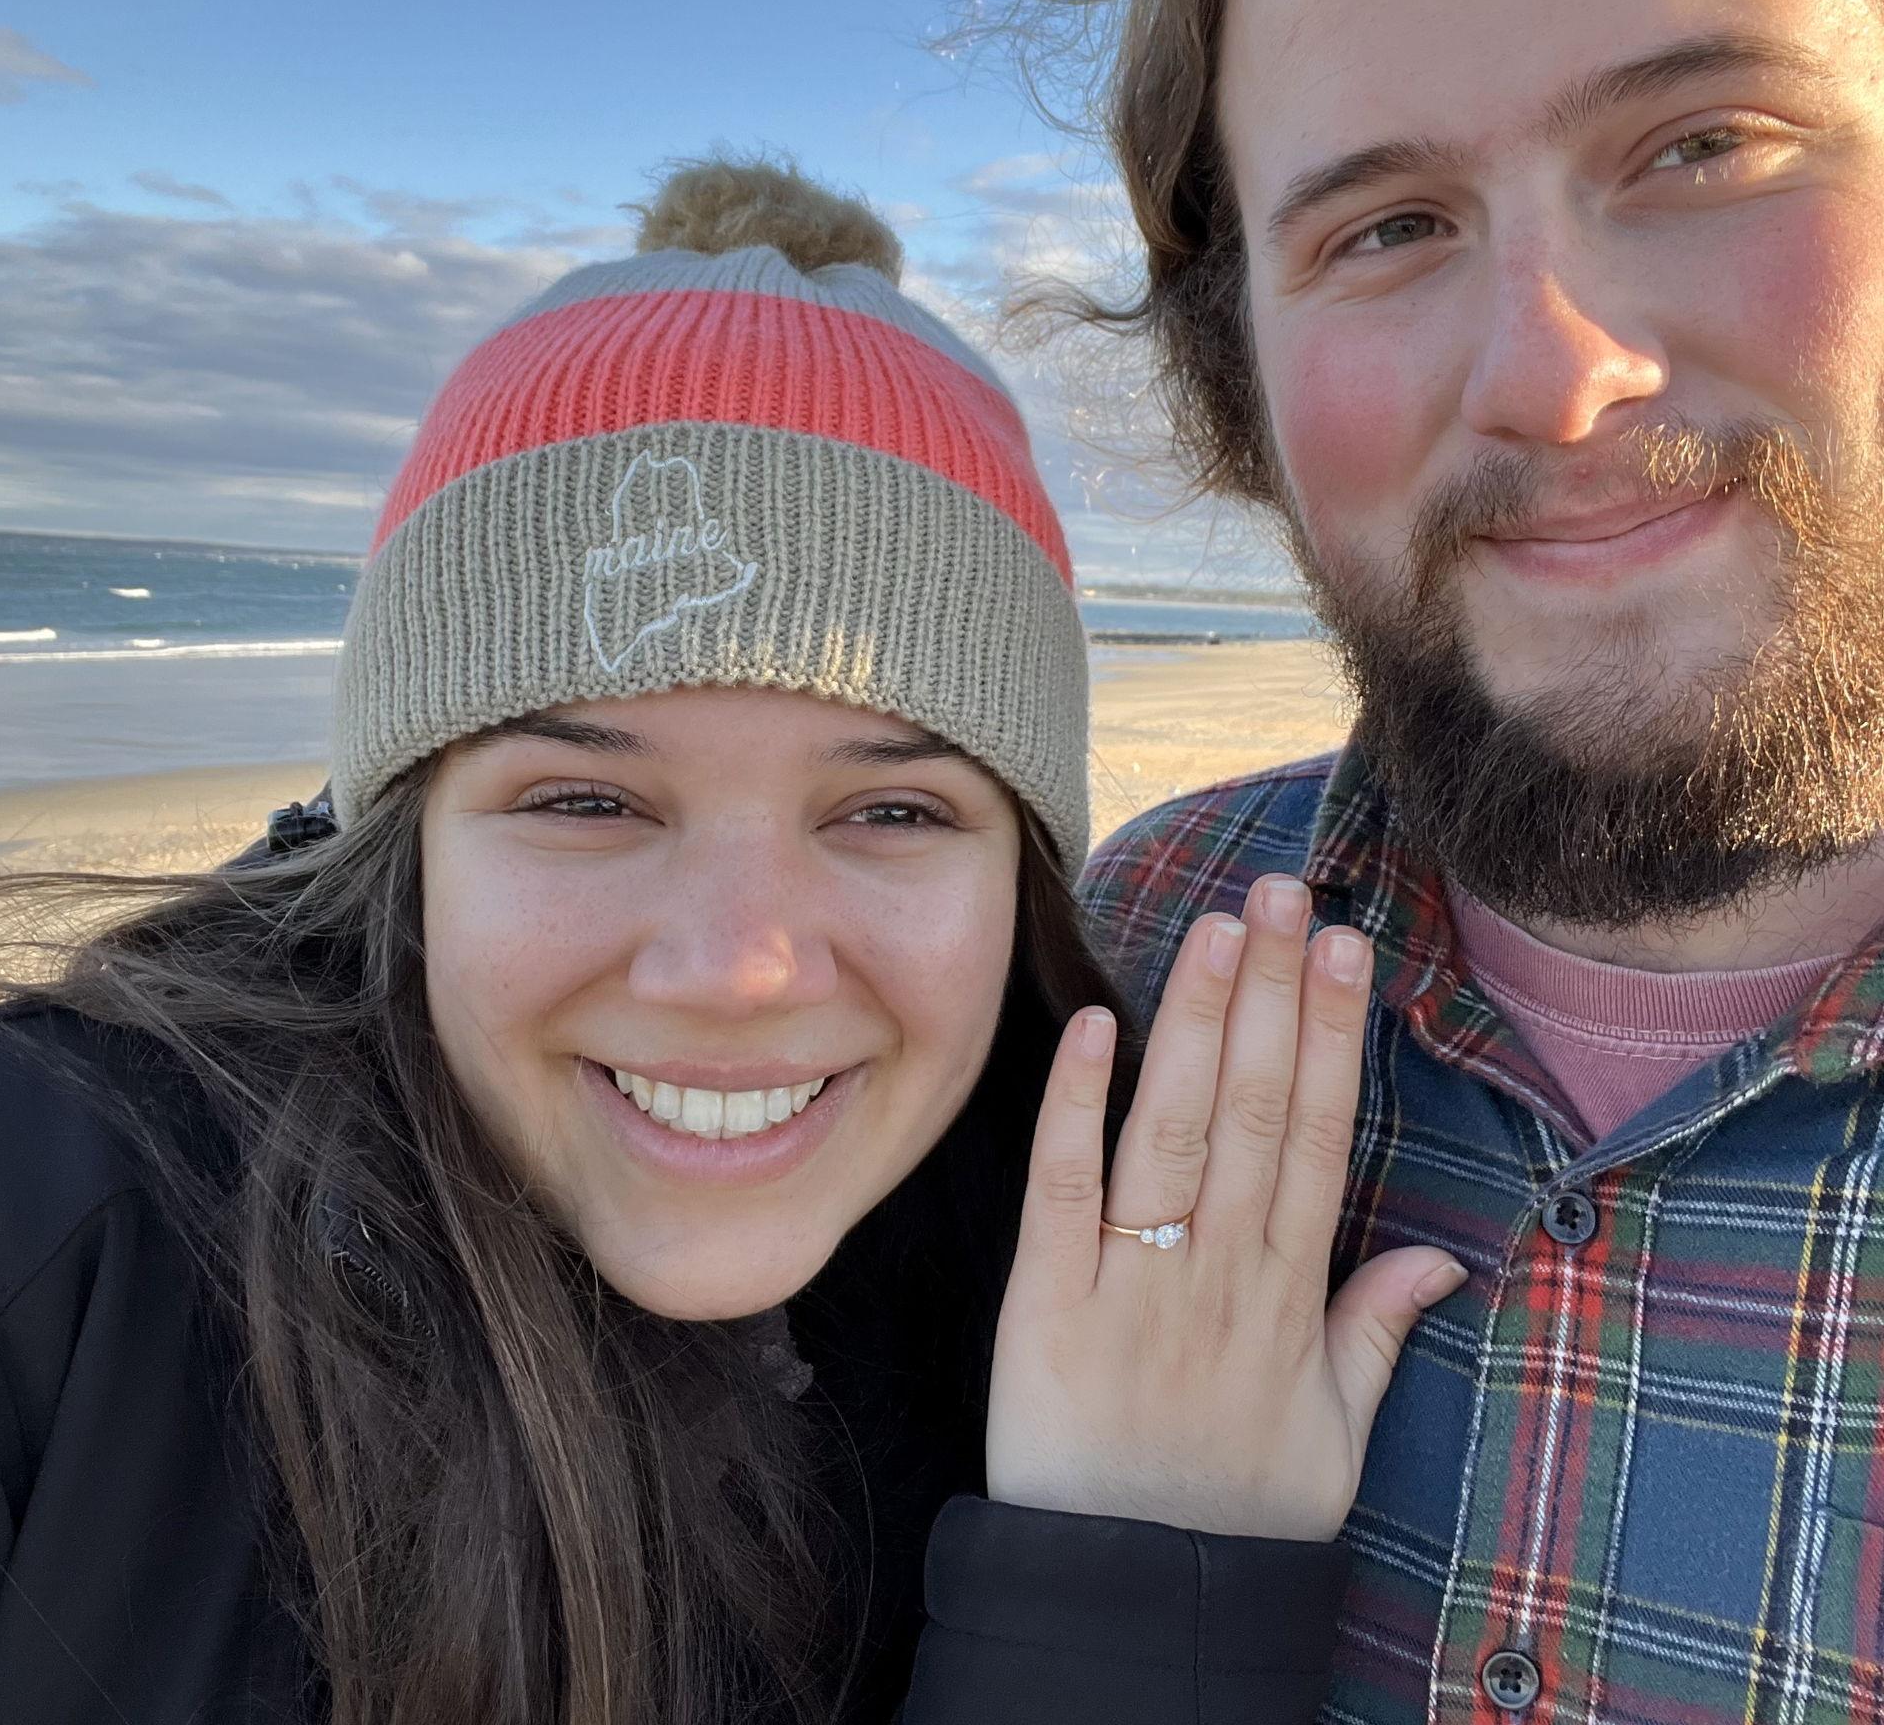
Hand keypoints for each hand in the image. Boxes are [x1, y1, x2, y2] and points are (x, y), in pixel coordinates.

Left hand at [986, 874, 1466, 1540]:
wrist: (1127, 1596)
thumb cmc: (1234, 1514)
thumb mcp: (1336, 1439)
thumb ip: (1376, 1333)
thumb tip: (1441, 1255)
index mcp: (1288, 1296)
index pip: (1320, 1138)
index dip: (1333, 1038)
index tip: (1344, 949)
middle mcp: (1217, 1271)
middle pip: (1256, 1111)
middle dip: (1272, 996)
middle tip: (1283, 892)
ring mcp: (1131, 1279)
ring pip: (1174, 1130)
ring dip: (1199, 1024)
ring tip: (1220, 928)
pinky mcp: (1047, 1297)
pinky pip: (1062, 1188)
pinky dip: (1076, 1106)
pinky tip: (1096, 1026)